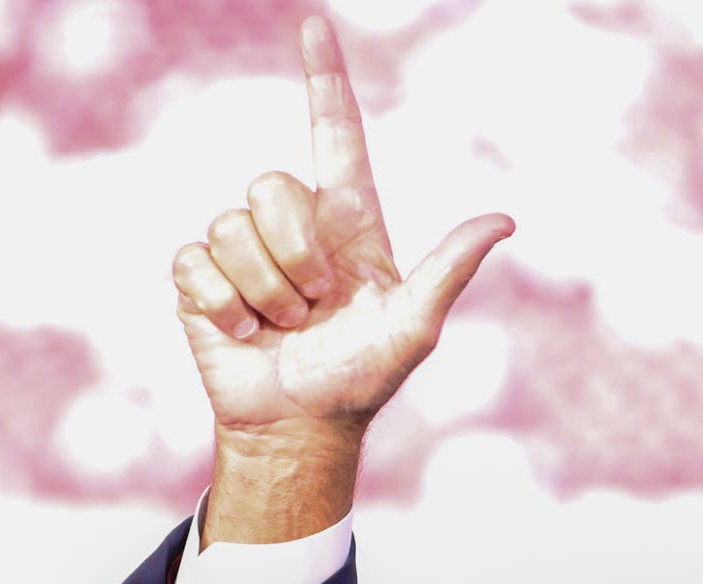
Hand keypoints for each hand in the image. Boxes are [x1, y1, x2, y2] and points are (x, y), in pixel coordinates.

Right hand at [171, 15, 513, 541]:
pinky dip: (227, 308)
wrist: (301, 425)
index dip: (325, 81)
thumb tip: (506, 221)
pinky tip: (245, 334)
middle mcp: (293, 225)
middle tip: (315, 307)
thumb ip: (451, 268)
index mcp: (347, 222)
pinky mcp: (198, 276)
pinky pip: (197, 263)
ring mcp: (242, 247)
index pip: (336, 136)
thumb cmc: (363, 376)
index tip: (316, 26)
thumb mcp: (415, 325)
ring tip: (284, 326)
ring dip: (264, 293)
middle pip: (272, 187)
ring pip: (231, 228)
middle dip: (295, 256)